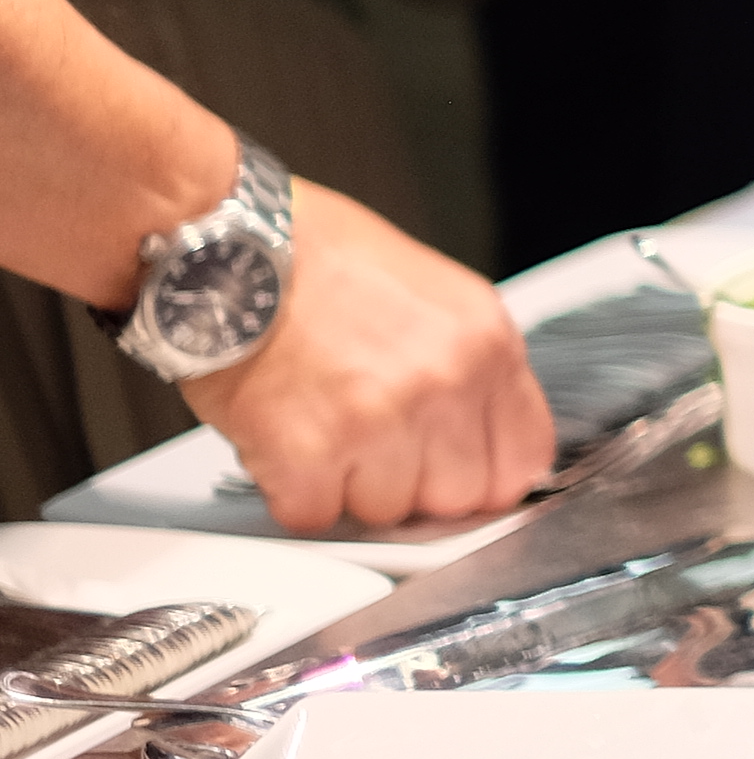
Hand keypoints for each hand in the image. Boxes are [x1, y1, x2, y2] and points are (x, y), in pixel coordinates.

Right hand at [173, 184, 554, 533]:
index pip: (523, 458)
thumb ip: (471, 368)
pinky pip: (314, 516)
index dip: (483, 473)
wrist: (226, 242)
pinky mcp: (309, 453)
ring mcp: (380, 421)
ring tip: (320, 423)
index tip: (453, 470)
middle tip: (371, 440)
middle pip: (457, 498)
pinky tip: (284, 438)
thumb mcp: (436, 297)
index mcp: (486, 343)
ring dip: (347, 484)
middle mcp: (444, 383)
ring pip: (385, 512)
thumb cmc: (317, 259)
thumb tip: (484, 434)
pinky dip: (292, 492)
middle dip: (413, 483)